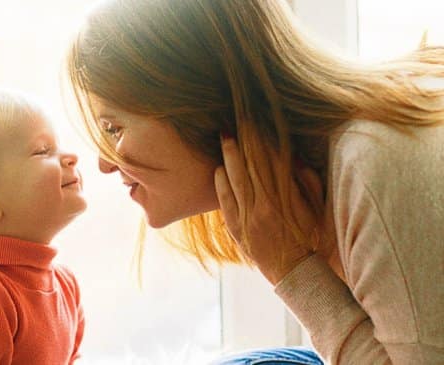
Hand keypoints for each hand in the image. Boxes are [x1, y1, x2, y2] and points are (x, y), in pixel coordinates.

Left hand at [214, 135, 322, 284]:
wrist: (296, 274)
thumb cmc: (310, 240)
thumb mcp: (316, 210)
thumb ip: (308, 183)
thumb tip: (294, 157)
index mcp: (286, 199)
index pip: (272, 161)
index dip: (264, 140)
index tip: (258, 122)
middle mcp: (265, 206)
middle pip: (252, 165)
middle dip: (244, 141)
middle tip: (236, 120)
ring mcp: (248, 218)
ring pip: (236, 179)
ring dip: (229, 156)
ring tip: (224, 136)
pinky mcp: (237, 229)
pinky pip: (225, 202)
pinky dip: (221, 184)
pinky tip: (218, 168)